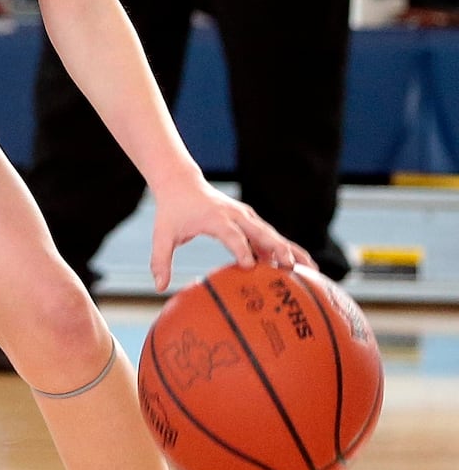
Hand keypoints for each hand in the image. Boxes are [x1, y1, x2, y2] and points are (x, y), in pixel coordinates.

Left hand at [148, 174, 314, 292]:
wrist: (182, 182)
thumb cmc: (173, 210)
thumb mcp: (162, 233)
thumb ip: (160, 259)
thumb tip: (158, 287)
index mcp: (215, 218)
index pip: (232, 235)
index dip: (241, 249)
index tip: (250, 266)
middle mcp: (236, 215)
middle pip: (261, 232)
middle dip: (277, 249)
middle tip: (291, 269)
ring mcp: (246, 216)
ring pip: (273, 234)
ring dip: (291, 251)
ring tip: (312, 271)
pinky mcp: (251, 220)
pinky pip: (272, 236)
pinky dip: (287, 249)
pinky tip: (304, 268)